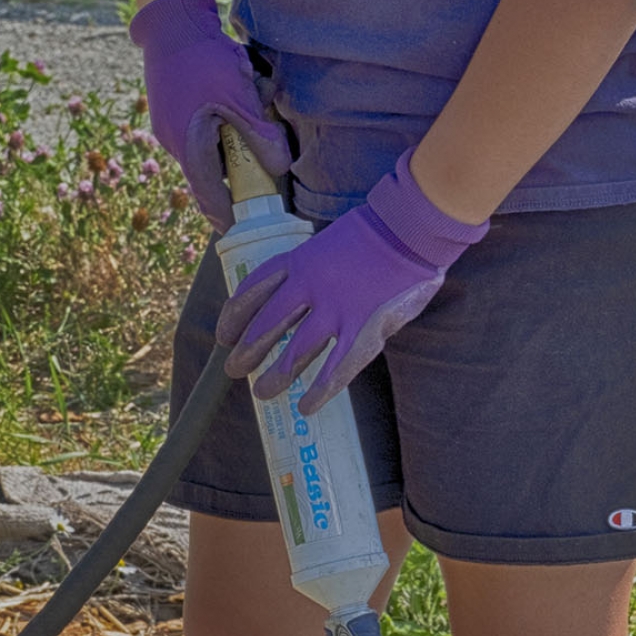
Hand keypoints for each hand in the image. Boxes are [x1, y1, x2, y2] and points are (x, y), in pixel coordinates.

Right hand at [130, 0, 290, 232]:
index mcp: (189, 148)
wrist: (173, 24)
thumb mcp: (239, 100)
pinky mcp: (177, 109)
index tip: (237, 231)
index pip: (208, 195)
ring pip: (213, 143)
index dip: (224, 215)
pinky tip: (241, 85)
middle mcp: (176, 143)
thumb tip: (279, 169)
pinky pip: (206, 125)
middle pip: (215, 169)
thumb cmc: (203, 62)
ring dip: (237, 129)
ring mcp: (173, 125)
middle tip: (262, 150)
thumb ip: (259, 138)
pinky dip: (226, 114)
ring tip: (253, 94)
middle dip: (241, 159)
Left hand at [216, 148, 488, 415]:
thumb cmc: (379, 231)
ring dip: (276, 376)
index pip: (254, 291)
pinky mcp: (363, 331)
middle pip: (266, 324)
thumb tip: (304, 292)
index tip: (224, 333)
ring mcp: (335, 311)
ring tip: (262, 393)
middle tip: (234, 369)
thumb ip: (315, 268)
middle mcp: (309, 287)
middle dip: (246, 350)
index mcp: (300, 261)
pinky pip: (336, 370)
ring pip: (295, 352)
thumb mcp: (331, 242)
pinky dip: (319, 392)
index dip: (234, 315)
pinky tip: (306, 407)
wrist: (411, 227)